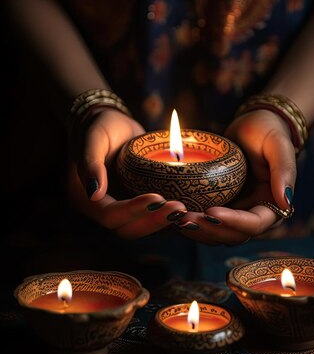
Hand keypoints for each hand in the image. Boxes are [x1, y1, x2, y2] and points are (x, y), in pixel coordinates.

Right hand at [67, 109, 186, 238]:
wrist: (112, 124)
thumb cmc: (99, 127)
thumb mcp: (93, 138)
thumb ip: (90, 164)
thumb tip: (94, 193)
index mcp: (85, 199)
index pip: (109, 215)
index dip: (133, 210)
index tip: (157, 197)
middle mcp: (103, 210)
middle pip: (128, 229)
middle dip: (153, 221)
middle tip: (178, 207)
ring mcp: (122, 210)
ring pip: (143, 228)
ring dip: (164, 224)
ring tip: (185, 210)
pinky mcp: (138, 206)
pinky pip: (152, 219)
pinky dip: (168, 219)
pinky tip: (189, 211)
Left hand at [173, 110, 295, 244]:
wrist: (253, 126)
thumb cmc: (268, 132)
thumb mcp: (279, 146)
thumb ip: (285, 172)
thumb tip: (286, 202)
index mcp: (273, 206)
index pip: (254, 224)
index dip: (233, 222)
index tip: (211, 211)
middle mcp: (254, 215)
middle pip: (232, 235)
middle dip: (209, 230)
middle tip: (185, 219)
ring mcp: (235, 213)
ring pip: (217, 233)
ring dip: (197, 231)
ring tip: (176, 219)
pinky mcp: (220, 206)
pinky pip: (205, 222)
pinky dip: (191, 222)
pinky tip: (173, 214)